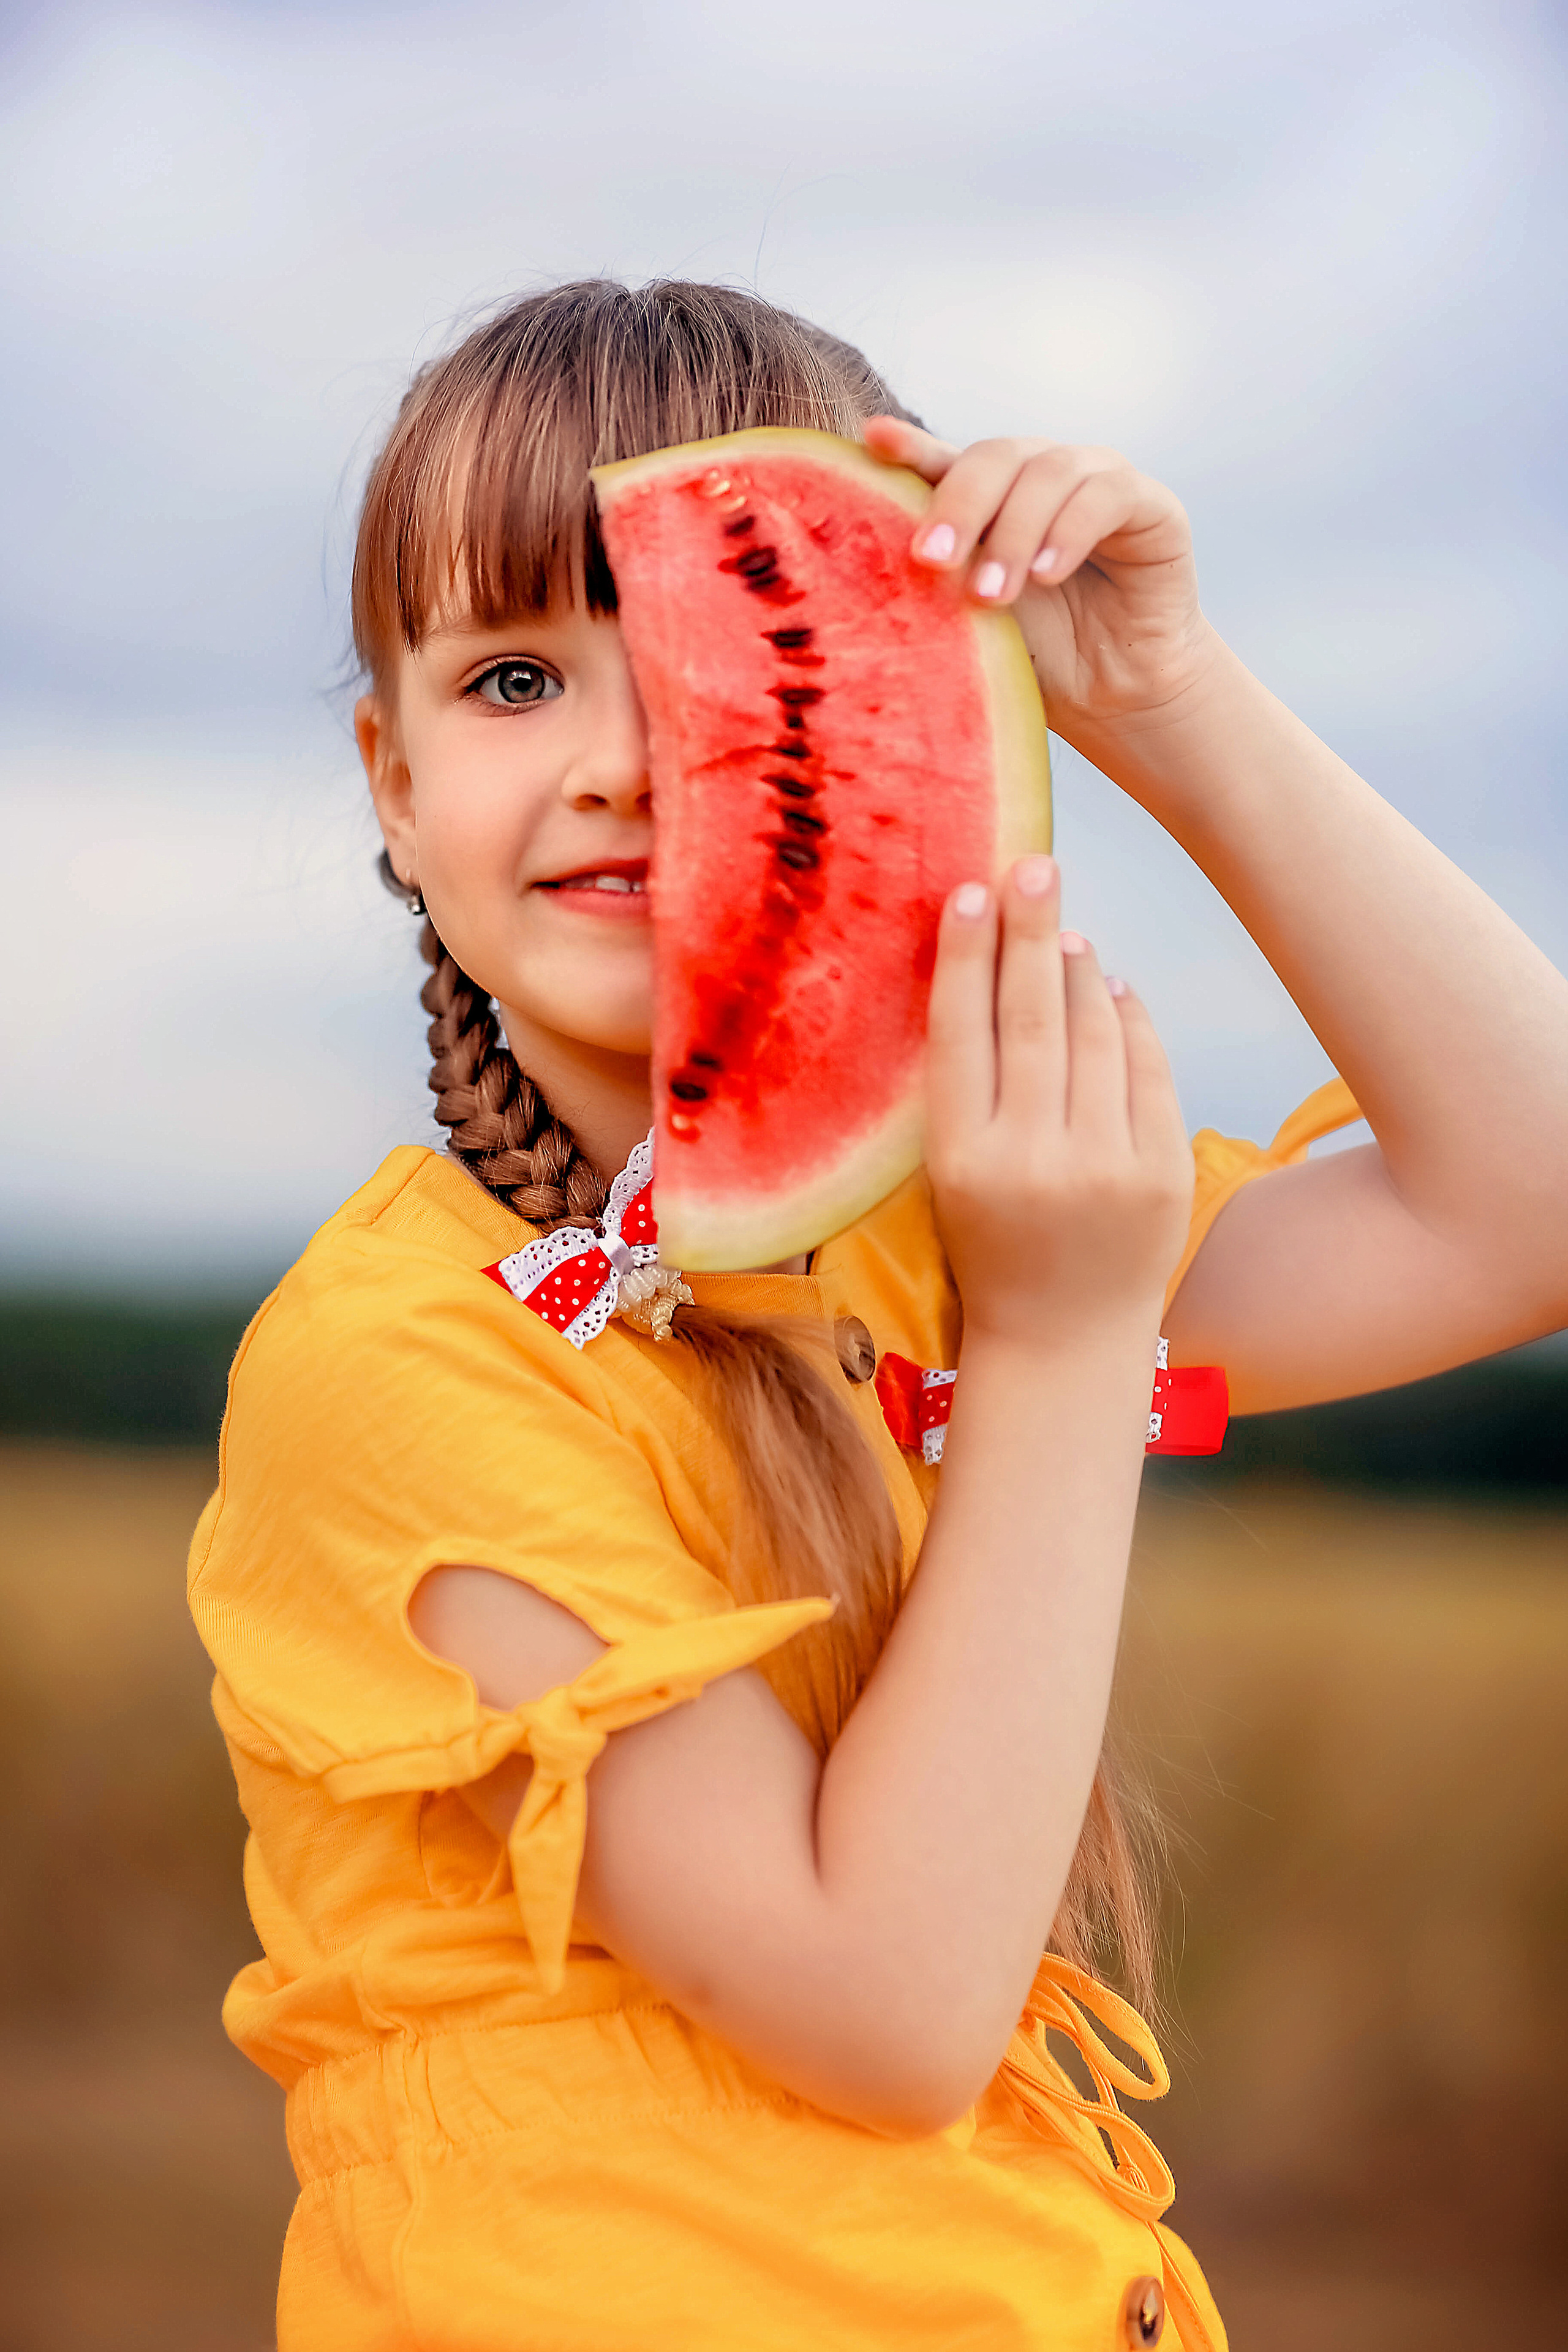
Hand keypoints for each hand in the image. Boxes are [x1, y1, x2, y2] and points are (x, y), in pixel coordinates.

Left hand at [862, 415, 1216, 742]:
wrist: (1113, 694)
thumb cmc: (1038, 653)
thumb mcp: (973, 617)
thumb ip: (940, 577)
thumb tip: (865, 564)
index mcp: (994, 494)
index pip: (947, 460)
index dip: (912, 448)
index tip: (875, 441)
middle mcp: (1043, 473)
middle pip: (995, 457)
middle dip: (959, 507)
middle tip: (931, 562)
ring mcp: (1097, 481)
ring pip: (1049, 473)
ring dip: (1014, 533)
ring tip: (992, 596)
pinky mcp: (1150, 504)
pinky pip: (1107, 494)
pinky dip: (1070, 531)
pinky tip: (1047, 574)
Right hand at [925, 854, 1193, 1348]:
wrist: (1062, 1341)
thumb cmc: (992, 1247)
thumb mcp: (952, 1177)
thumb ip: (967, 1089)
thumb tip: (1003, 971)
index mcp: (963, 1161)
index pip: (962, 1034)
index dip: (965, 956)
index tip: (969, 892)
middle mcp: (1032, 1160)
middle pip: (1031, 1018)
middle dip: (1032, 933)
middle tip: (1034, 867)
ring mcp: (1104, 1166)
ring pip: (1093, 1034)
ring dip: (1080, 971)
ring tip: (1065, 932)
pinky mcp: (1161, 1172)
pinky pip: (1147, 1068)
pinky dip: (1129, 1019)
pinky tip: (1112, 988)